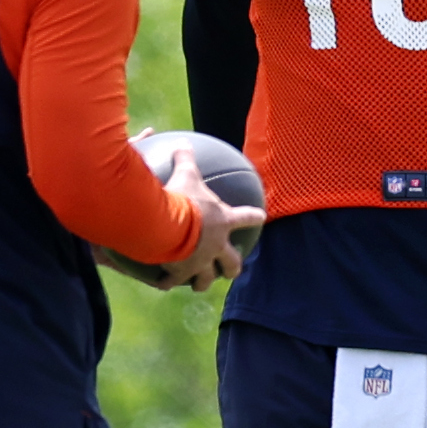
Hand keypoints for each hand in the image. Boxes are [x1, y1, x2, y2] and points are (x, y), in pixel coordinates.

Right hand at [157, 145, 266, 293]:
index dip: (254, 216)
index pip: (245, 216)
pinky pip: (173, 279)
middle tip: (232, 268)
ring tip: (200, 284)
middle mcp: (216, 246)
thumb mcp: (185, 174)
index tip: (262, 217)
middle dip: (233, 266)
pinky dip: (168, 282)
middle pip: (232, 261)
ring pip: (206, 278)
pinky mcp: (180, 271)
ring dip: (203, 281)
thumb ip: (185, 160)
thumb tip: (182, 142)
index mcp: (223, 221)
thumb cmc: (181, 199)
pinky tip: (163, 284)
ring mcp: (200, 262)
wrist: (167, 226)